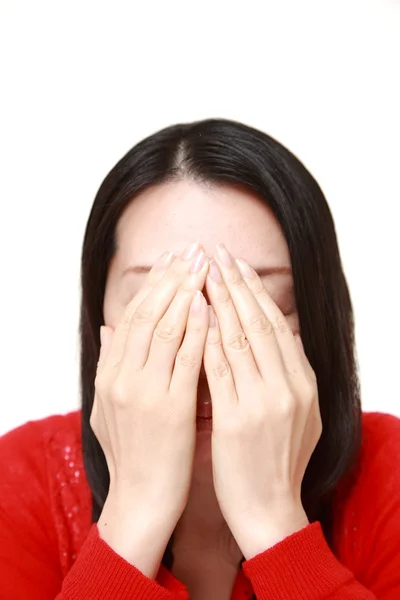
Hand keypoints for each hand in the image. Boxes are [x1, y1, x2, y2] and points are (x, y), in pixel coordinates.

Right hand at [91, 242, 208, 574]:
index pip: (132, 316)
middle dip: (171, 277)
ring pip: (165, 328)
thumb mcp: (109, 405)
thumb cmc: (133, 453)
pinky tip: (208, 304)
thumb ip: (109, 363)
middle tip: (192, 248)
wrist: (142, 500)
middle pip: (148, 313)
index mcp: (110, 374)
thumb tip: (109, 327)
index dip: (153, 283)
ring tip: (202, 263)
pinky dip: (196, 329)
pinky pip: (185, 359)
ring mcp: (144, 391)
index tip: (172, 258)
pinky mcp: (169, 408)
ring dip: (185, 292)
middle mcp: (122, 377)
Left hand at [203, 244, 321, 559]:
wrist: (270, 510)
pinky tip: (195, 314)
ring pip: (239, 337)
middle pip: (258, 321)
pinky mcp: (238, 419)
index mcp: (303, 383)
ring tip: (202, 271)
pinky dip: (208, 338)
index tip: (236, 263)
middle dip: (235, 283)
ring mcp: (265, 402)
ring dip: (219, 300)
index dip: (255, 291)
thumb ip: (289, 374)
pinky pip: (220, 369)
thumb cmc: (277, 462)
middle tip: (216, 251)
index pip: (276, 324)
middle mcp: (289, 387)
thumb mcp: (299, 414)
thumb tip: (278, 336)